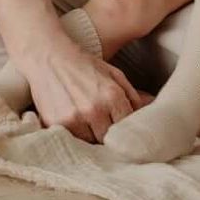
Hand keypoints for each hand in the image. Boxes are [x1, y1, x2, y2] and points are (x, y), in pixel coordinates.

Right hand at [20, 34, 142, 142]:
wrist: (46, 55)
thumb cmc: (82, 64)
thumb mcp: (113, 73)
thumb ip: (133, 95)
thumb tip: (152, 109)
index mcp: (112, 96)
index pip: (127, 127)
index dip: (124, 129)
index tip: (122, 129)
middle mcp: (94, 109)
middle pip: (109, 139)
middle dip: (108, 134)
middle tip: (104, 127)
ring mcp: (73, 119)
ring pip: (91, 143)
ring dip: (91, 137)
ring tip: (87, 124)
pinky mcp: (55, 124)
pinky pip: (72, 140)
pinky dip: (75, 135)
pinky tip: (74, 124)